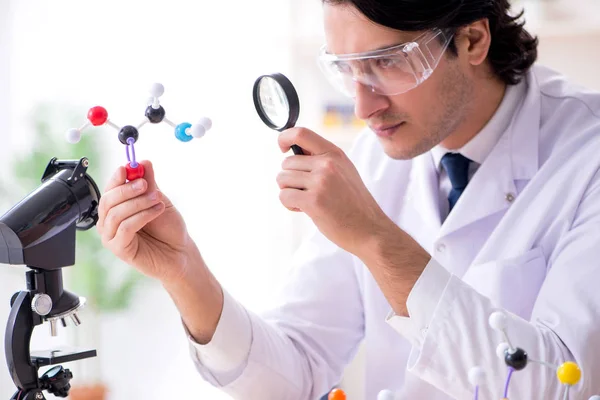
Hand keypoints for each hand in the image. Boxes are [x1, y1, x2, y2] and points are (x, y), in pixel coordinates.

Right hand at [96, 160, 191, 283]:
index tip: (126, 168)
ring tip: (158, 200)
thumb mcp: (159, 200)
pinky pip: (125, 228)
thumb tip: (142, 161)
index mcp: (117, 208)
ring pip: (116, 213)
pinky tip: (157, 211)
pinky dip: (142, 216)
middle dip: (126, 189)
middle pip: (108, 200)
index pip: (110, 190)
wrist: (180, 252)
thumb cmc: (169, 229)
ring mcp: (112, 236)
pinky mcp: (118, 249)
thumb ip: (149, 183)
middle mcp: (110, 222)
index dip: (116, 178)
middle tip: (145, 184)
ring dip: (138, 203)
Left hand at [277, 128, 391, 255]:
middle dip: (290, 179)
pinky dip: (289, 204)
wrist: (369, 229)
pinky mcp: (313, 200)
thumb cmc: (354, 204)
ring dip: (289, 192)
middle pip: (287, 163)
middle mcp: (327, 164)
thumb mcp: (344, 171)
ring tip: (307, 201)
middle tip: (306, 192)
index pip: (301, 133)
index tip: (283, 149)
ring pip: (282, 179)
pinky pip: (284, 195)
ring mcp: (320, 181)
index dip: (284, 138)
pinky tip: (304, 209)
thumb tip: (293, 150)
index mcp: (334, 154)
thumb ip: (322, 159)